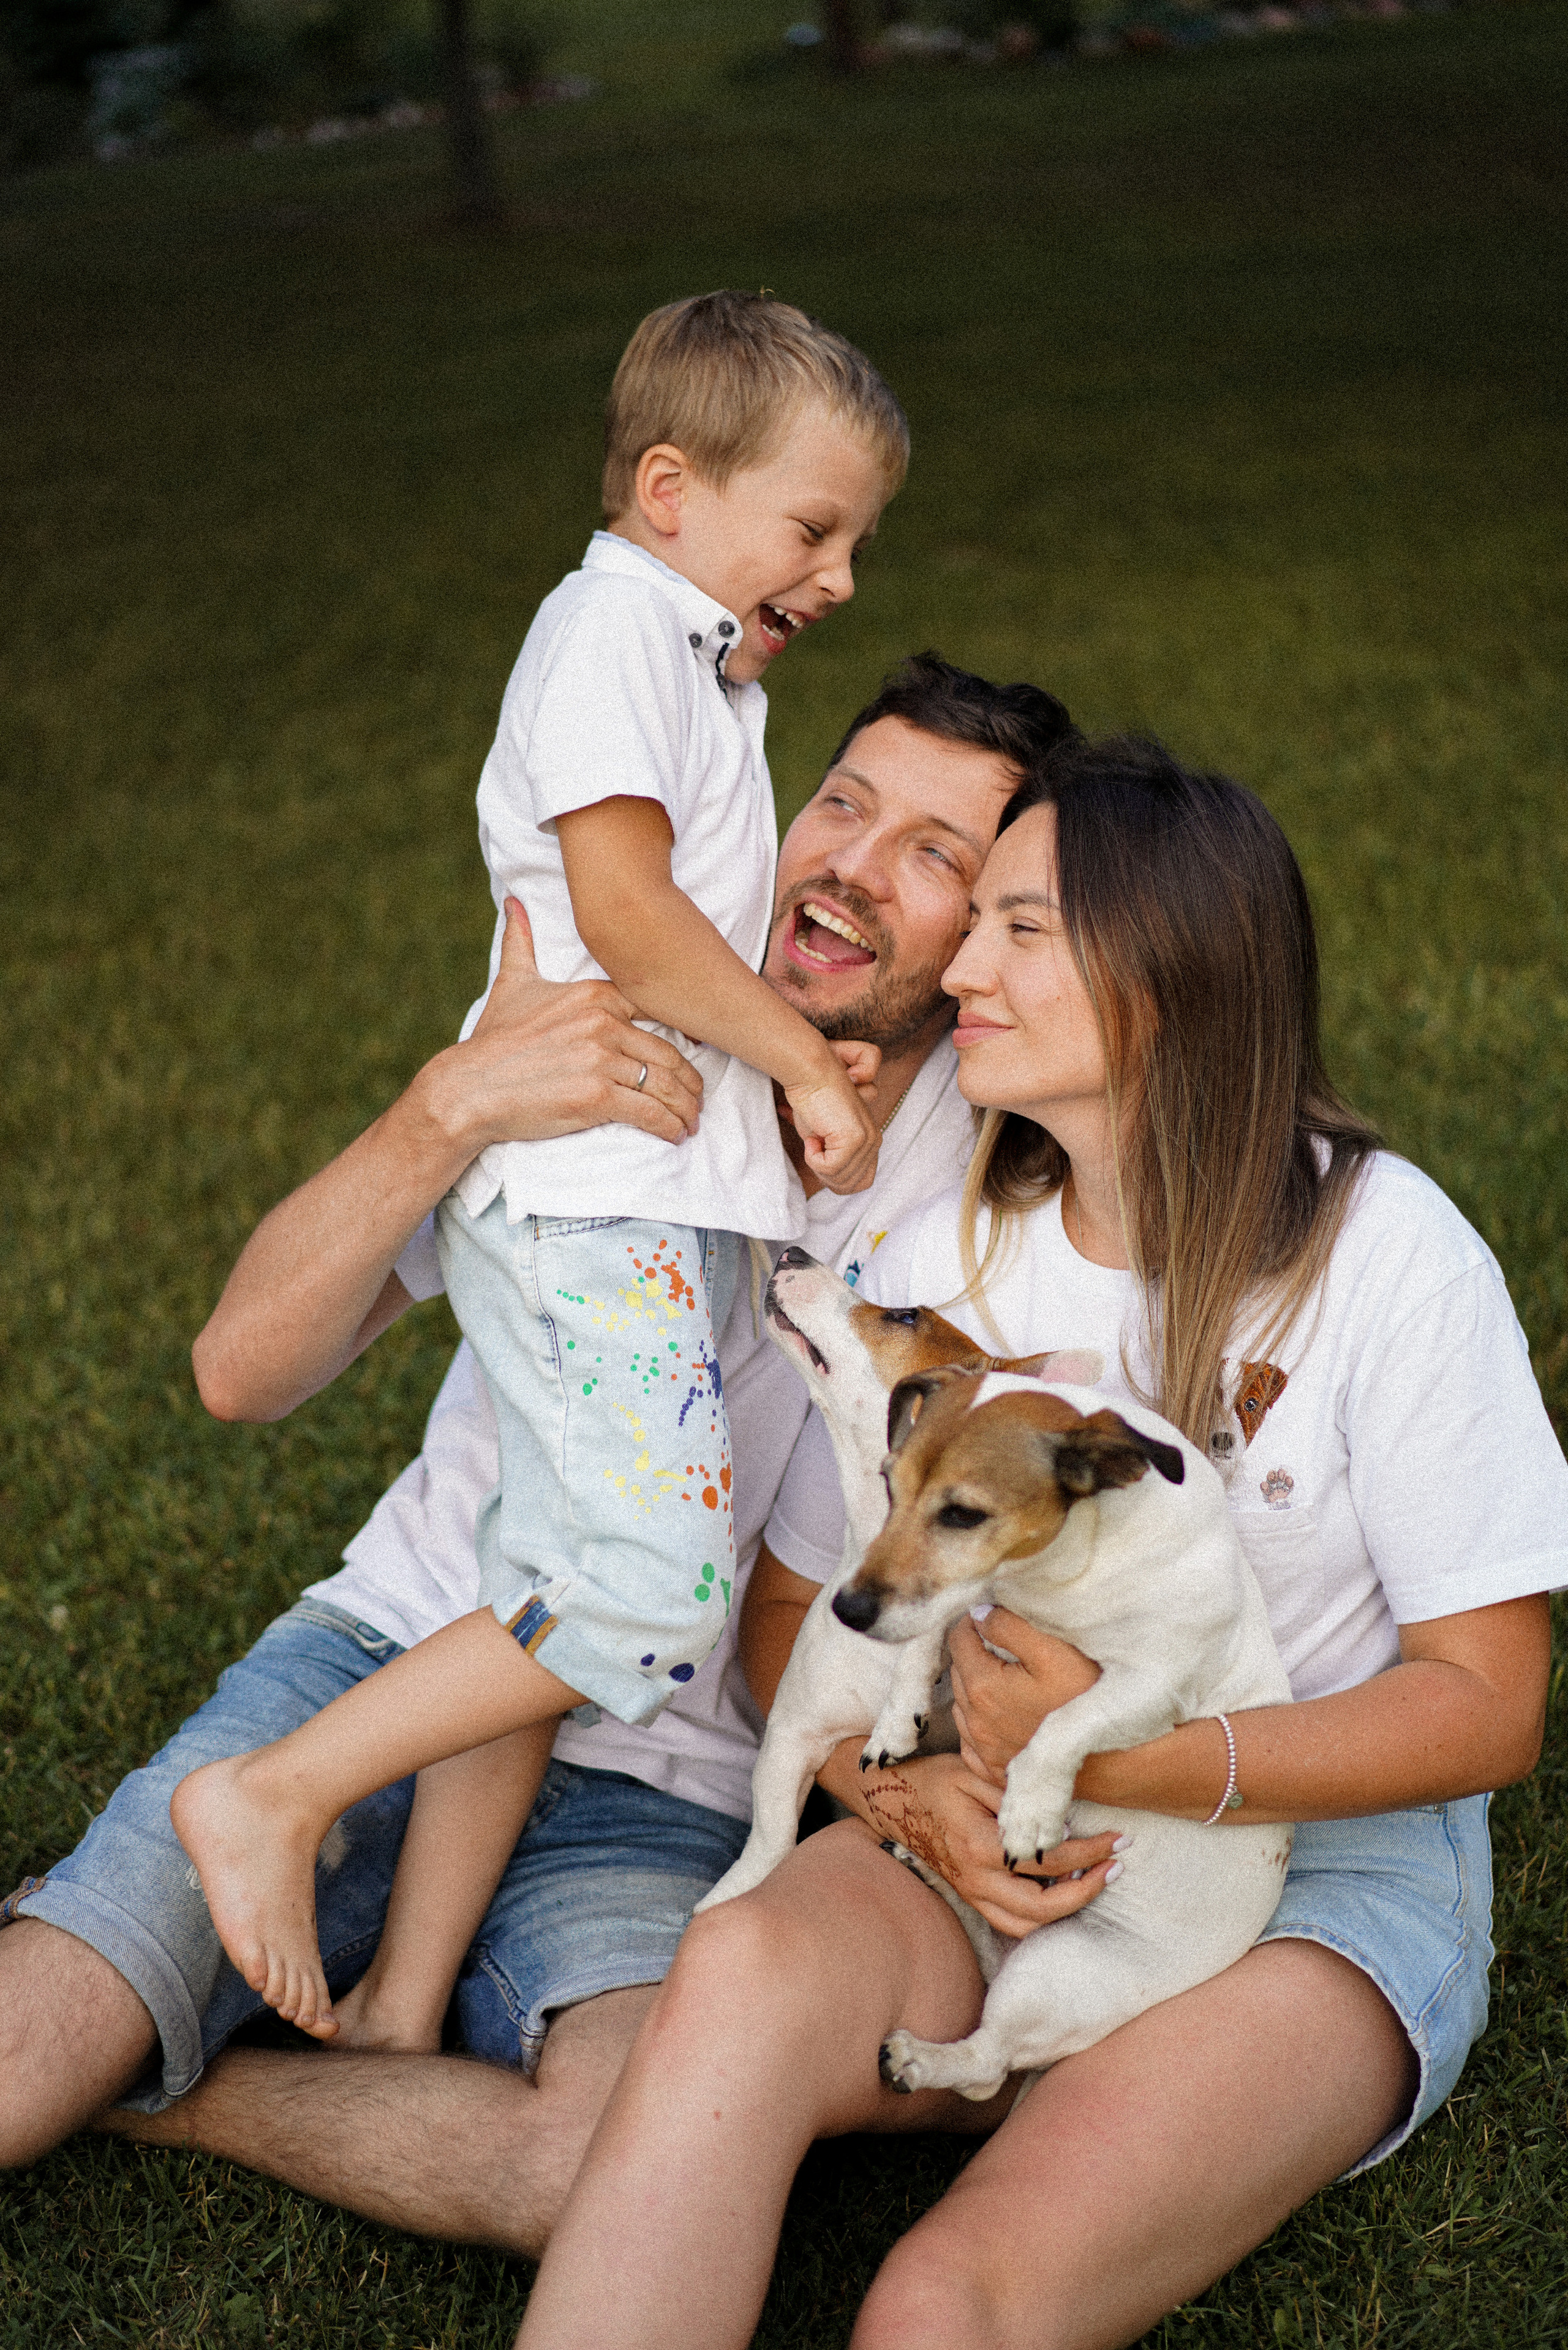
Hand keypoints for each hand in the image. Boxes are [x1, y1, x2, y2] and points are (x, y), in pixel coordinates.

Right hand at [441, 899, 703, 1149]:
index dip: (681, 1036)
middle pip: (668, 1052)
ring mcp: (602, 1060)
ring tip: (690, 1121)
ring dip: (685, 1107)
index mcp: (593, 995)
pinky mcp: (597, 1097)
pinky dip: (669, 1126)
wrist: (469, 1088)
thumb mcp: (511, 984)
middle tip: (698, 1099)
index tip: (694, 1053)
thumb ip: (520, 942)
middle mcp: (603, 1023)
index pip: (656, 1012)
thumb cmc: (492, 1041)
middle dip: (689, 1081)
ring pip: (664, 1084)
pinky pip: (649, 1112)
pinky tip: (675, 1134)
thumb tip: (513, 903)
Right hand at [781, 1048, 881, 1193]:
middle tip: (813, 1145)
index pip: (863, 1181)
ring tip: (814, 1136)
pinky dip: (813, 1157)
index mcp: (871, 1139)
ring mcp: (866, 1140)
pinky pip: (830, 1168)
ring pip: (839, 1179)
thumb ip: (832, 1155)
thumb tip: (828, 1174)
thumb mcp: (823, 1134)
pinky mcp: (854, 1138)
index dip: (836, 1177)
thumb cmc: (814, 1095)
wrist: (809, 1071)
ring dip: (818, 1163)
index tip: (818, 1153)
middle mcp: (873, 1139)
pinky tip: (813, 1135)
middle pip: (850, 1185)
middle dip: (825, 1172)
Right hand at [856, 1752, 1121, 1939]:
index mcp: (980, 1845)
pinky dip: (1040, 1915)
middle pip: (1042, 1908)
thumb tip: (1060, 1816)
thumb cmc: (935, 1780)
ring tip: (1093, 1881)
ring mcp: (972, 1892)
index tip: (1118, 1839)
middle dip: (1087, 1891)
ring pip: (1026, 1926)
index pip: (1048, 1860)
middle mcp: (977, 1879)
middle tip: (1115, 1868)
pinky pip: (1010, 1921)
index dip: (1090, 1852)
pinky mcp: (970, 1896)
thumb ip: (1015, 1796)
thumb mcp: (973, 1774)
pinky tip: (1060, 1889)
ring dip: (1065, 1910)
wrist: (890, 1800)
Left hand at [948, 1609, 1101, 1788]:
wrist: (1110, 1757)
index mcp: (982, 1687)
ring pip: (962, 1704)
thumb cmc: (1085, 1701)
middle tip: (1004, 1645)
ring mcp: (983, 1750)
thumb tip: (980, 1615)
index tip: (994, 1617)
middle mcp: (975, 1721)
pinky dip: (979, 1721)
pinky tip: (1002, 1713)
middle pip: (959, 1671)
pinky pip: (971, 1739)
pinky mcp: (995, 1770)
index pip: (958, 1640)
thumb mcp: (1053, 1651)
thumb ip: (1010, 1627)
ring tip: (1007, 1678)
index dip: (974, 1622)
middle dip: (975, 1652)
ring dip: (975, 1686)